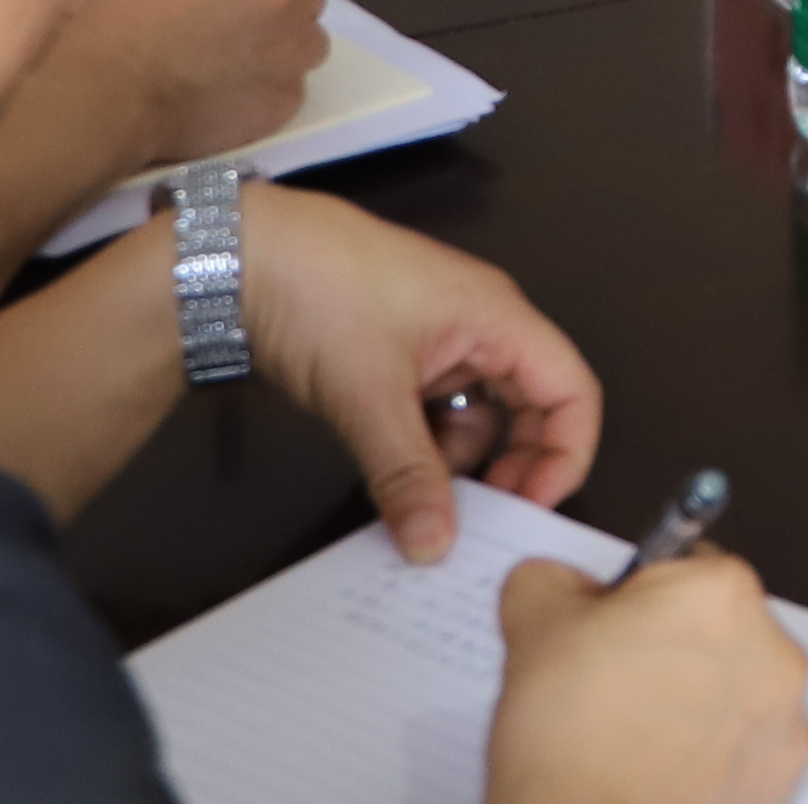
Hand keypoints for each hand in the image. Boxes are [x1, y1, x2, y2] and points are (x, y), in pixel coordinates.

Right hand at [64, 0, 333, 168]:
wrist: (111, 88)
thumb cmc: (126, 16)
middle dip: (280, 3)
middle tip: (236, 22)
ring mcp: (293, 52)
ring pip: (308, 42)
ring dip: (281, 47)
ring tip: (233, 62)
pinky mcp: (285, 102)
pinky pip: (291, 88)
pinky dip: (267, 90)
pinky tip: (226, 95)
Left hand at [241, 186, 602, 557]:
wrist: (235, 258)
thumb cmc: (320, 295)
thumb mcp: (369, 395)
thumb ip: (409, 476)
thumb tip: (435, 549)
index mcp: (495, 316)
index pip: (572, 390)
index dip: (565, 455)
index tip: (531, 510)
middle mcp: (478, 324)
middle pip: (530, 407)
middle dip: (513, 466)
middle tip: (480, 522)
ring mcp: (434, 340)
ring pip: (475, 417)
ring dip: (456, 464)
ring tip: (418, 503)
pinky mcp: (394, 357)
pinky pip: (431, 413)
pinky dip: (421, 450)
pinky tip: (391, 480)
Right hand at [484, 555, 807, 803]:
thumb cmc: (572, 741)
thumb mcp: (533, 625)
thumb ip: (552, 579)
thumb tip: (561, 584)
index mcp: (720, 592)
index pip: (683, 564)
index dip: (638, 597)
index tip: (612, 629)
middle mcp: (772, 649)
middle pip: (718, 626)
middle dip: (673, 647)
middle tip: (614, 685)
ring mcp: (785, 721)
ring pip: (734, 687)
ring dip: (697, 700)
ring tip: (635, 736)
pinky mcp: (783, 778)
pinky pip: (746, 746)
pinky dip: (713, 752)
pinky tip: (662, 769)